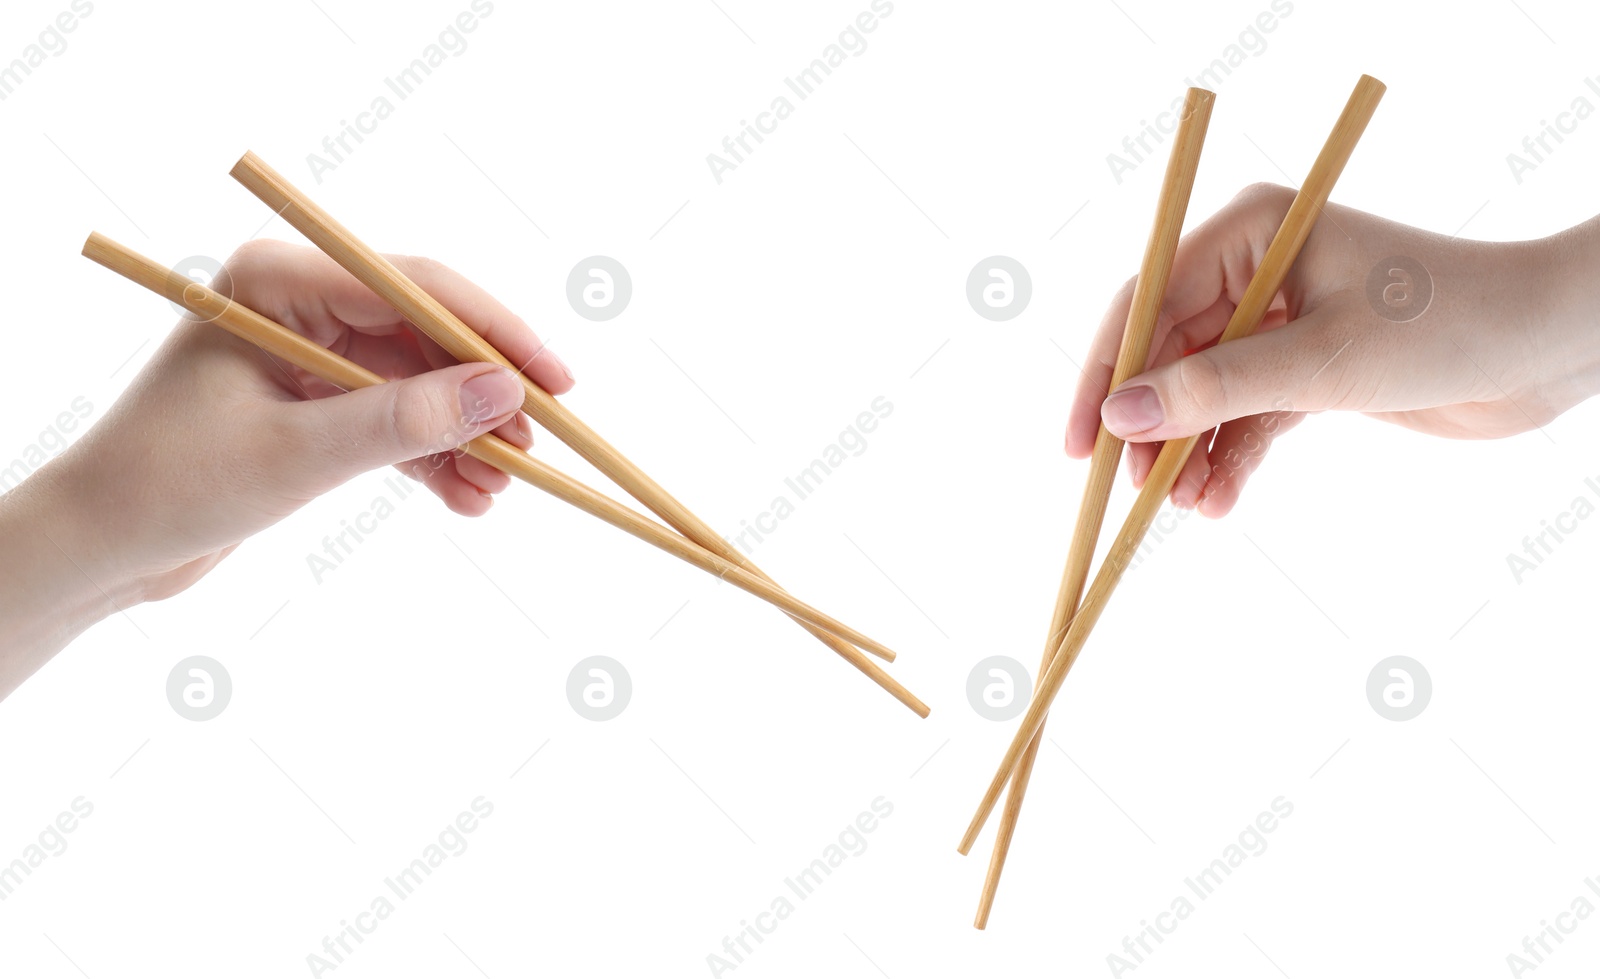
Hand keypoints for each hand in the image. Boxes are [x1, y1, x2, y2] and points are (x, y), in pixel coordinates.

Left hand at [0, 239, 571, 696]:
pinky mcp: (314, 404)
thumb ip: (403, 422)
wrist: (98, 548)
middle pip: (427, 335)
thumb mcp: (297, 454)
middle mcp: (297, 301)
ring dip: (463, 437)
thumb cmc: (168, 486)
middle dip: (482, 397)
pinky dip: (431, 459)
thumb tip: (505, 396)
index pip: (414, 288)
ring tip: (499, 489)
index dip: (494, 334)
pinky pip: (395, 421)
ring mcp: (308, 353)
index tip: (555, 384)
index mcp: (276, 279)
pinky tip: (466, 499)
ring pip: (419, 383)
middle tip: (536, 449)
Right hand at [1066, 183, 1599, 516]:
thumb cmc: (1449, 324)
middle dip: (1152, 426)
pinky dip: (1229, 458)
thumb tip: (1120, 416)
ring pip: (1203, 393)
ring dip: (1189, 452)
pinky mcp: (1305, 368)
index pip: (1148, 301)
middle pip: (1167, 353)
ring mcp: (1279, 319)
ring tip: (1187, 507)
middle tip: (1132, 491)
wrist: (1551, 348)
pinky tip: (1220, 500)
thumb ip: (1216, 390)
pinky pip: (1244, 416)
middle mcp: (1255, 268)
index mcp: (1251, 232)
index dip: (1106, 373)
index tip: (1080, 441)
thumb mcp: (1321, 362)